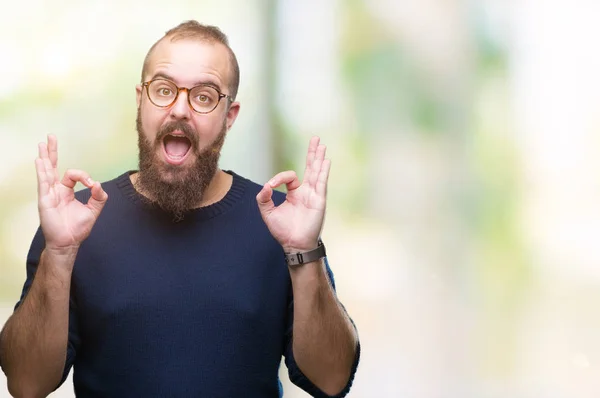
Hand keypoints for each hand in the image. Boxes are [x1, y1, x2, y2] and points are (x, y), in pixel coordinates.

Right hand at [36, 135, 107, 252]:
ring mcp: (49, 194)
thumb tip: (98, 184)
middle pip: (52, 167)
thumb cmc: (77, 228)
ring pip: (46, 172)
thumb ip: (99, 197)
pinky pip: (43, 183)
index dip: (83, 176)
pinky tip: (40, 161)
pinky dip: (42, 171)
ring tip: (42, 144)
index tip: (91, 184)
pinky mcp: (45, 200)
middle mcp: (56, 190)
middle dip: (52, 152)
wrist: (69, 242)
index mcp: (66, 191)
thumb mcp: (93, 210)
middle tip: (50, 137)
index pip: (72, 175)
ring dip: (44, 157)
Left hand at [256, 136, 329, 252]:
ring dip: (319, 158)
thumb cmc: (283, 231)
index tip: (271, 186)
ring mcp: (314, 195)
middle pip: (310, 168)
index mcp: (295, 194)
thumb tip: (265, 186)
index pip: (290, 177)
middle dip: (312, 153)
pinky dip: (323, 171)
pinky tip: (325, 160)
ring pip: (317, 172)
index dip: (279, 178)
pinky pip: (321, 183)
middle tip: (316, 139)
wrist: (294, 245)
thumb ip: (263, 198)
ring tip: (321, 144)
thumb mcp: (268, 213)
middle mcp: (306, 192)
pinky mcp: (319, 200)